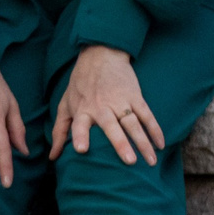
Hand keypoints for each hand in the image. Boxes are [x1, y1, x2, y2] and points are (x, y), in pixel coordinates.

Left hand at [51, 44, 163, 165]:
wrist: (101, 54)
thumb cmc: (81, 83)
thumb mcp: (66, 104)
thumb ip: (59, 131)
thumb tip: (53, 157)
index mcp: (83, 110)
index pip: (79, 125)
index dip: (79, 136)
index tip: (81, 149)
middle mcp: (102, 107)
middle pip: (112, 128)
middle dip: (121, 144)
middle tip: (130, 161)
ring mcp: (121, 101)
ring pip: (134, 124)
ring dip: (143, 142)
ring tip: (151, 160)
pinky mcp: (135, 96)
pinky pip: (147, 115)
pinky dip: (155, 129)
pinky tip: (160, 144)